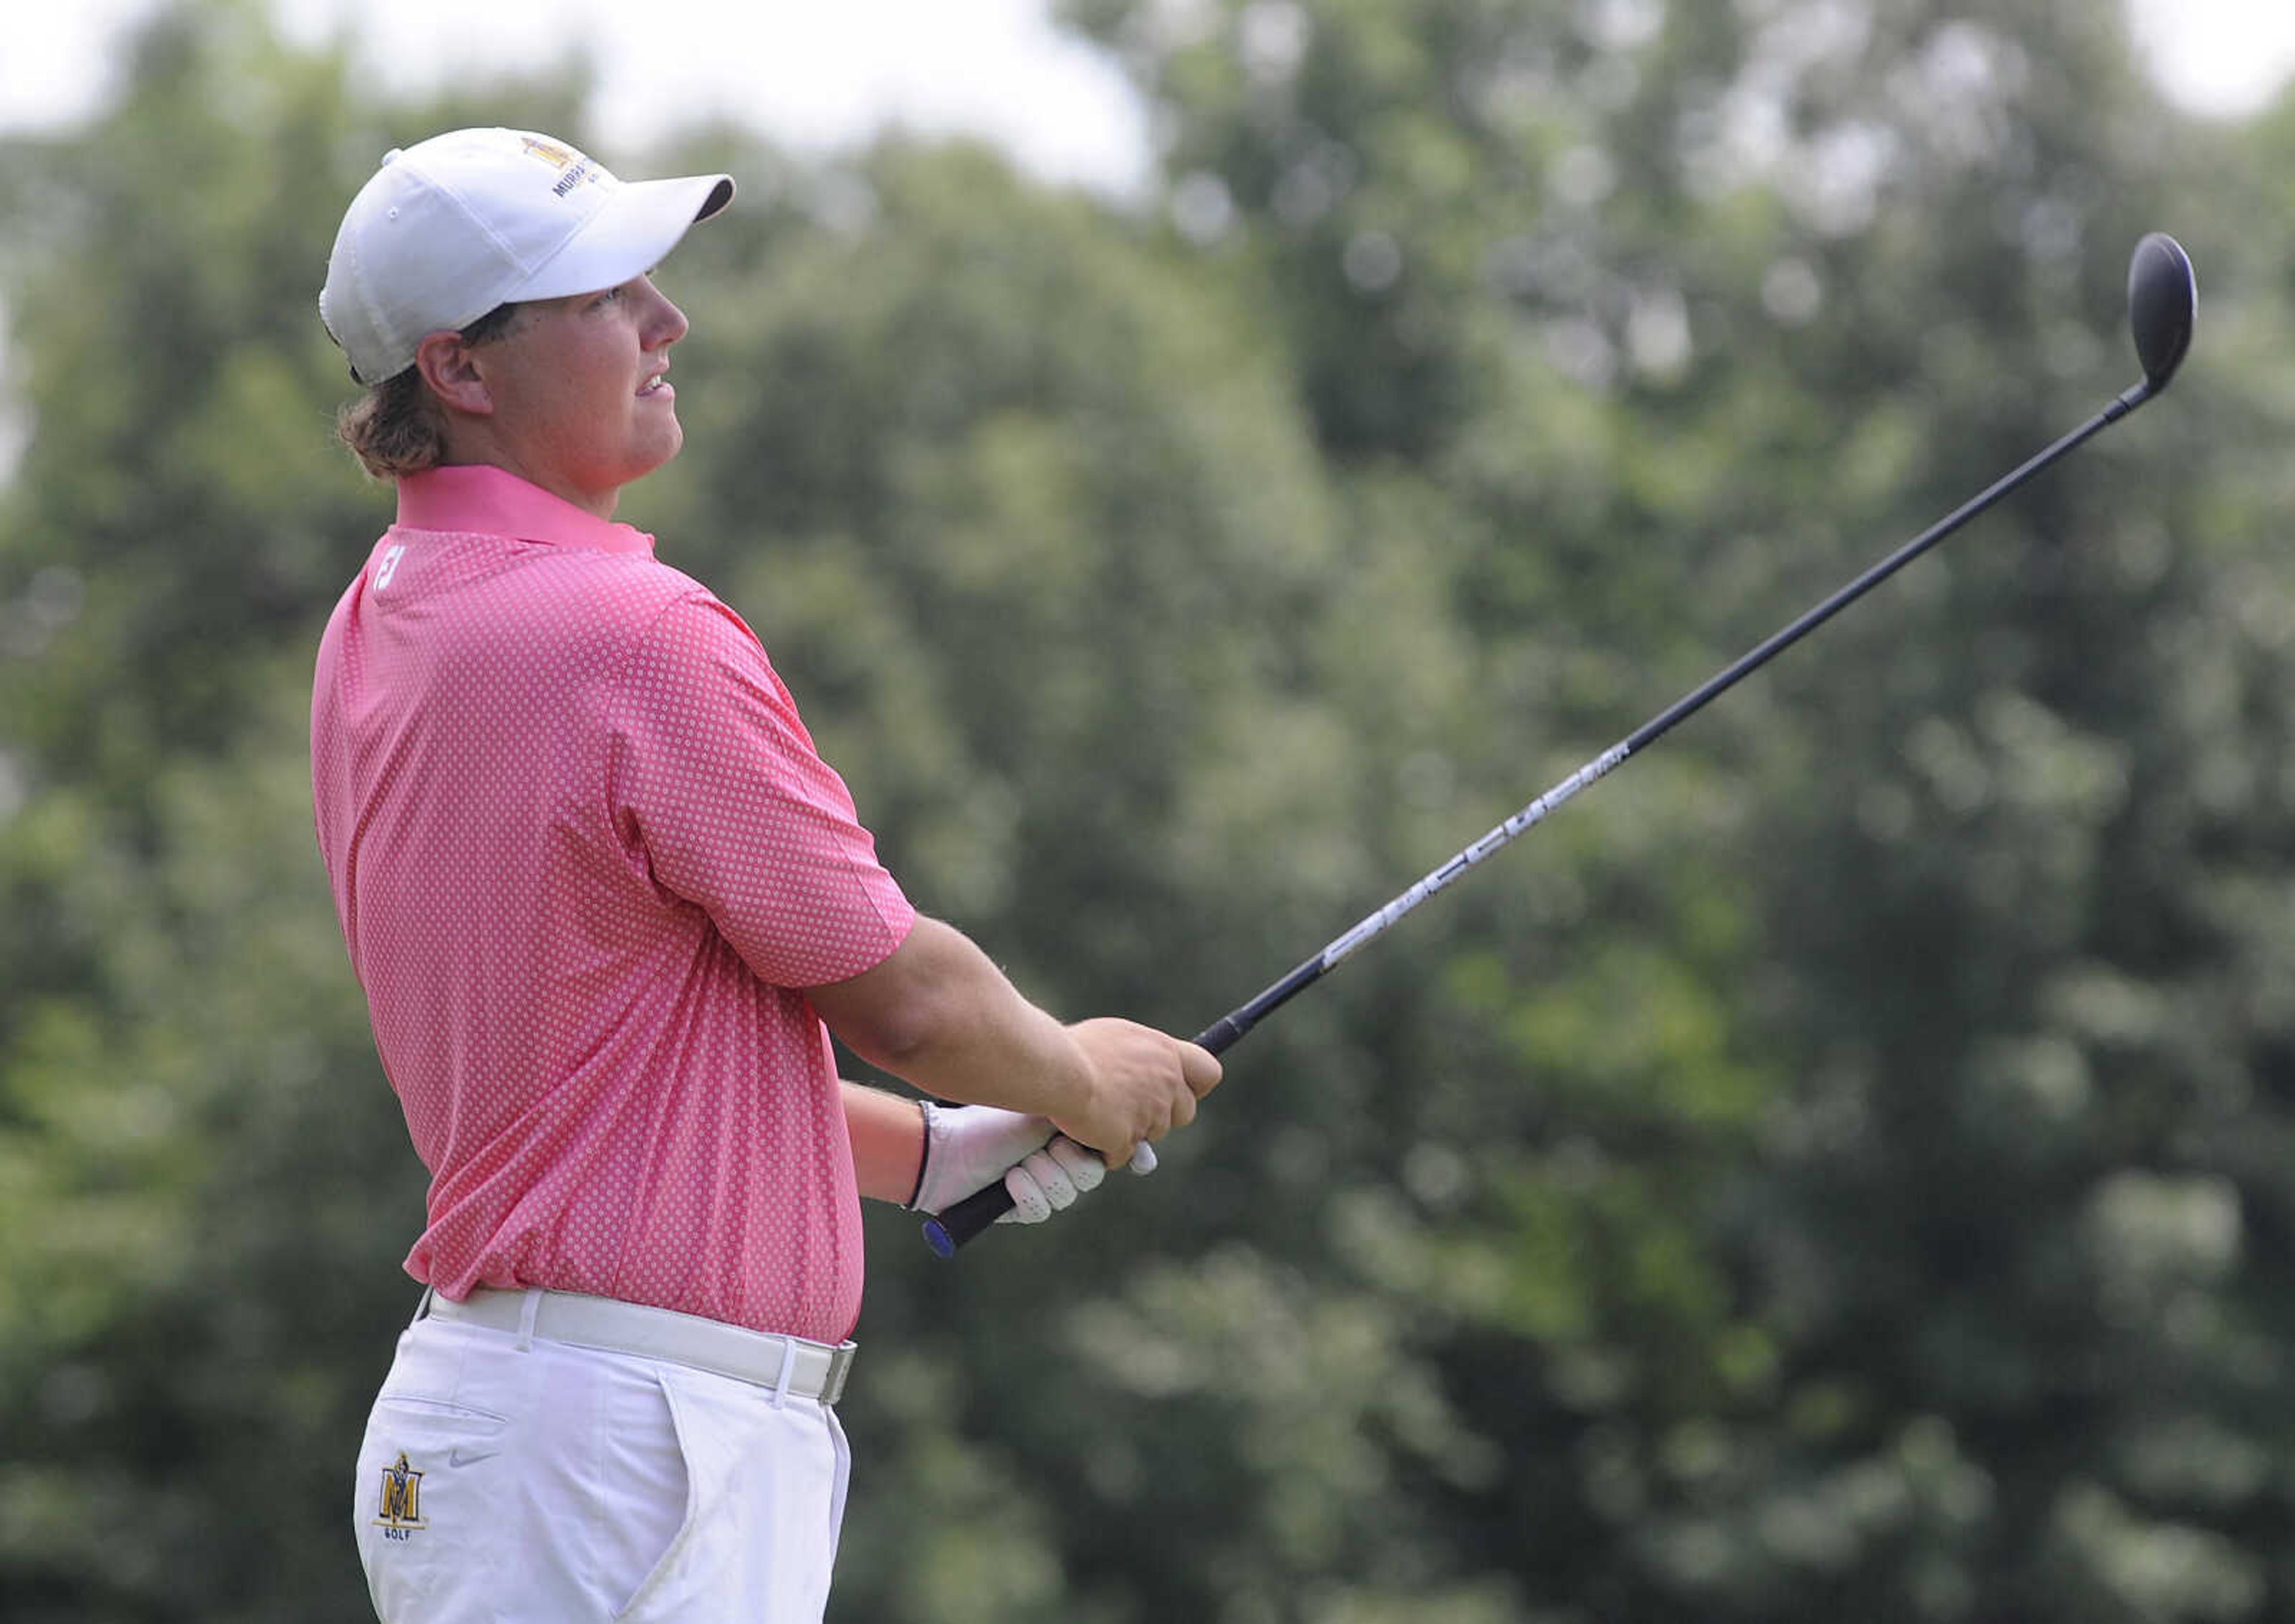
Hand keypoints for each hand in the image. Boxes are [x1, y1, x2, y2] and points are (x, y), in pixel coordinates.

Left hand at [908, 1102, 1157, 1222]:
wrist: (947, 1139)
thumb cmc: (992, 1113)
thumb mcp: (1044, 1103)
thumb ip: (1079, 1107)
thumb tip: (1126, 1118)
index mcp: (1063, 1131)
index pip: (1101, 1150)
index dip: (1108, 1151)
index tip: (1118, 1149)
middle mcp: (1053, 1160)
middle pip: (1089, 1174)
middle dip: (1070, 1160)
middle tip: (1052, 1145)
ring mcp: (1037, 1185)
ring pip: (1067, 1194)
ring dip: (1045, 1176)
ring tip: (1023, 1161)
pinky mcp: (1018, 1208)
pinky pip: (1041, 1209)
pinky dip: (1027, 1193)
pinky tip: (1011, 1179)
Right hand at [1055, 1018, 1221, 1166]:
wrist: (1054, 1068)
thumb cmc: (1075, 1047)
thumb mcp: (1116, 1037)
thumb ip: (1139, 1056)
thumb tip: (1142, 1067)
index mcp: (1164, 1052)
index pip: (1207, 1072)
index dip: (1194, 1086)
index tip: (1177, 1089)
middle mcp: (1166, 1082)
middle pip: (1185, 1113)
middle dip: (1162, 1116)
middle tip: (1131, 1109)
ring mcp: (1150, 1112)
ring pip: (1150, 1135)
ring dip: (1129, 1131)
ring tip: (1098, 1114)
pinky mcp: (1128, 1138)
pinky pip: (1120, 1155)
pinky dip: (1103, 1149)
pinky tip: (1084, 1132)